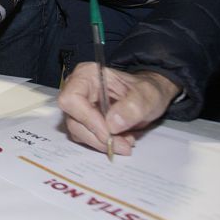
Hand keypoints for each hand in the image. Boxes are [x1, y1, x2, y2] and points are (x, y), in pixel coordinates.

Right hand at [58, 63, 179, 155]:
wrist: (147, 99)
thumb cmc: (146, 90)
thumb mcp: (147, 95)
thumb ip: (132, 107)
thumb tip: (112, 124)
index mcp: (87, 75)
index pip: (71, 99)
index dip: (87, 118)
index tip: (109, 133)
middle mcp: (77, 89)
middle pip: (73, 120)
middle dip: (99, 137)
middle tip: (124, 144)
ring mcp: (78, 107)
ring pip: (78, 132)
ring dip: (102, 143)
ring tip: (126, 141)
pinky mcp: (82, 121)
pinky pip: (85, 138)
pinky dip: (102, 144)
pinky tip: (120, 139)